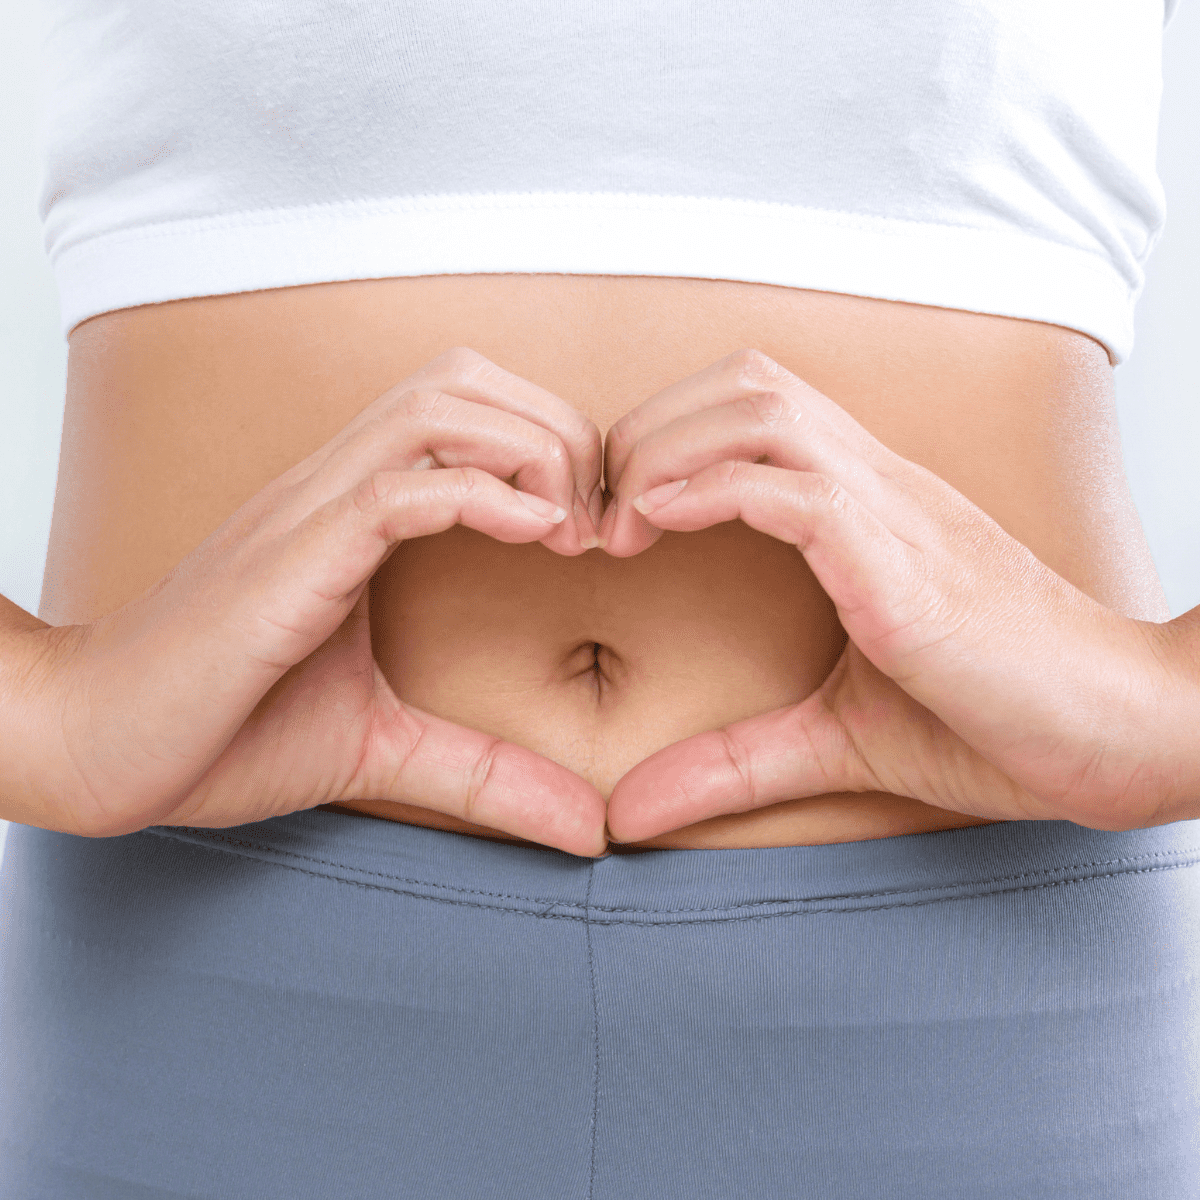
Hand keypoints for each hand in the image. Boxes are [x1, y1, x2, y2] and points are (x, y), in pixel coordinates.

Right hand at [29, 348, 607, 855]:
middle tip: (597, 520)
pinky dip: (478, 495)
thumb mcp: (382, 747)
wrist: (94, 744)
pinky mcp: (288, 558)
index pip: (468, 411)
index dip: (550, 446)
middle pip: (464, 380)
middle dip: (555, 429)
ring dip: (528, 451)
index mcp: (355, 511)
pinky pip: (394, 488)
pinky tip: (532, 538)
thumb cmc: (222, 731)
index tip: (596, 528)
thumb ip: (484, 772)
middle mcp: (332, 488)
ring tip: (567, 530)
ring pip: (435, 407)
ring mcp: (306, 513)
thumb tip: (586, 826)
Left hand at [599, 349, 1187, 842]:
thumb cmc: (998, 721)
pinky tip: (656, 525)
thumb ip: (731, 764)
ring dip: (665, 450)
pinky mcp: (905, 562)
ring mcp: (894, 511)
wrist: (1127, 733)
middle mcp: (878, 484)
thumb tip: (626, 813)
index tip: (611, 516)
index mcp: (865, 505)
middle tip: (595, 512)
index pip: (751, 408)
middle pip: (743, 381)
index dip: (664, 440)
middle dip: (647, 428)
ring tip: (617, 524)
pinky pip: (796, 485)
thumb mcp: (836, 740)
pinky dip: (709, 489)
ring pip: (759, 407)